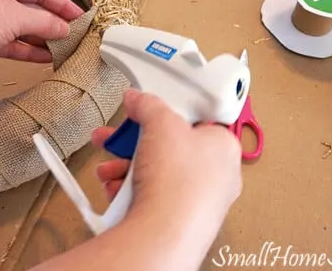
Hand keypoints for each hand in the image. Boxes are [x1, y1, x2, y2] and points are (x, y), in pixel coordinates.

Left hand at [0, 0, 82, 85]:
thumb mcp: (16, 17)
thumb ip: (44, 22)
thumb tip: (64, 29)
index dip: (61, 3)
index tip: (79, 16)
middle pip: (31, 9)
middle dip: (53, 23)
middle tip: (75, 35)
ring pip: (21, 29)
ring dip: (42, 39)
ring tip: (64, 49)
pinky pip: (11, 45)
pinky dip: (28, 51)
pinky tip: (46, 58)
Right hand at [91, 89, 242, 223]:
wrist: (164, 233)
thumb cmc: (178, 180)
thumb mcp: (161, 122)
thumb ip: (147, 104)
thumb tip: (138, 98)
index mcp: (224, 146)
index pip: (197, 120)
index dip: (168, 113)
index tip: (148, 110)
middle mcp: (216, 175)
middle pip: (170, 148)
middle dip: (135, 143)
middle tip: (117, 138)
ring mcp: (198, 200)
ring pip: (157, 174)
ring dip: (126, 167)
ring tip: (108, 168)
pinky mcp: (178, 220)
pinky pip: (151, 197)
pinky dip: (130, 191)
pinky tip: (116, 188)